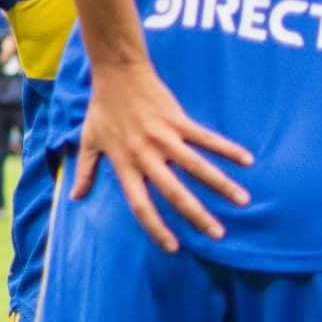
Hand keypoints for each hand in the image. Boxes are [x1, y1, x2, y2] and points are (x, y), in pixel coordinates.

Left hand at [72, 60, 252, 252]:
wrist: (117, 73)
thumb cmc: (102, 108)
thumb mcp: (88, 141)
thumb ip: (84, 171)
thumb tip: (74, 197)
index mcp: (123, 164)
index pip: (140, 204)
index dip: (155, 227)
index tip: (172, 247)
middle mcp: (144, 154)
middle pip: (173, 192)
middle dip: (197, 215)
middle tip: (218, 235)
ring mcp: (163, 137)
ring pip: (196, 166)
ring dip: (221, 184)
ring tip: (243, 201)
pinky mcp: (177, 119)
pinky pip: (205, 138)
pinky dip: (226, 148)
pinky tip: (247, 160)